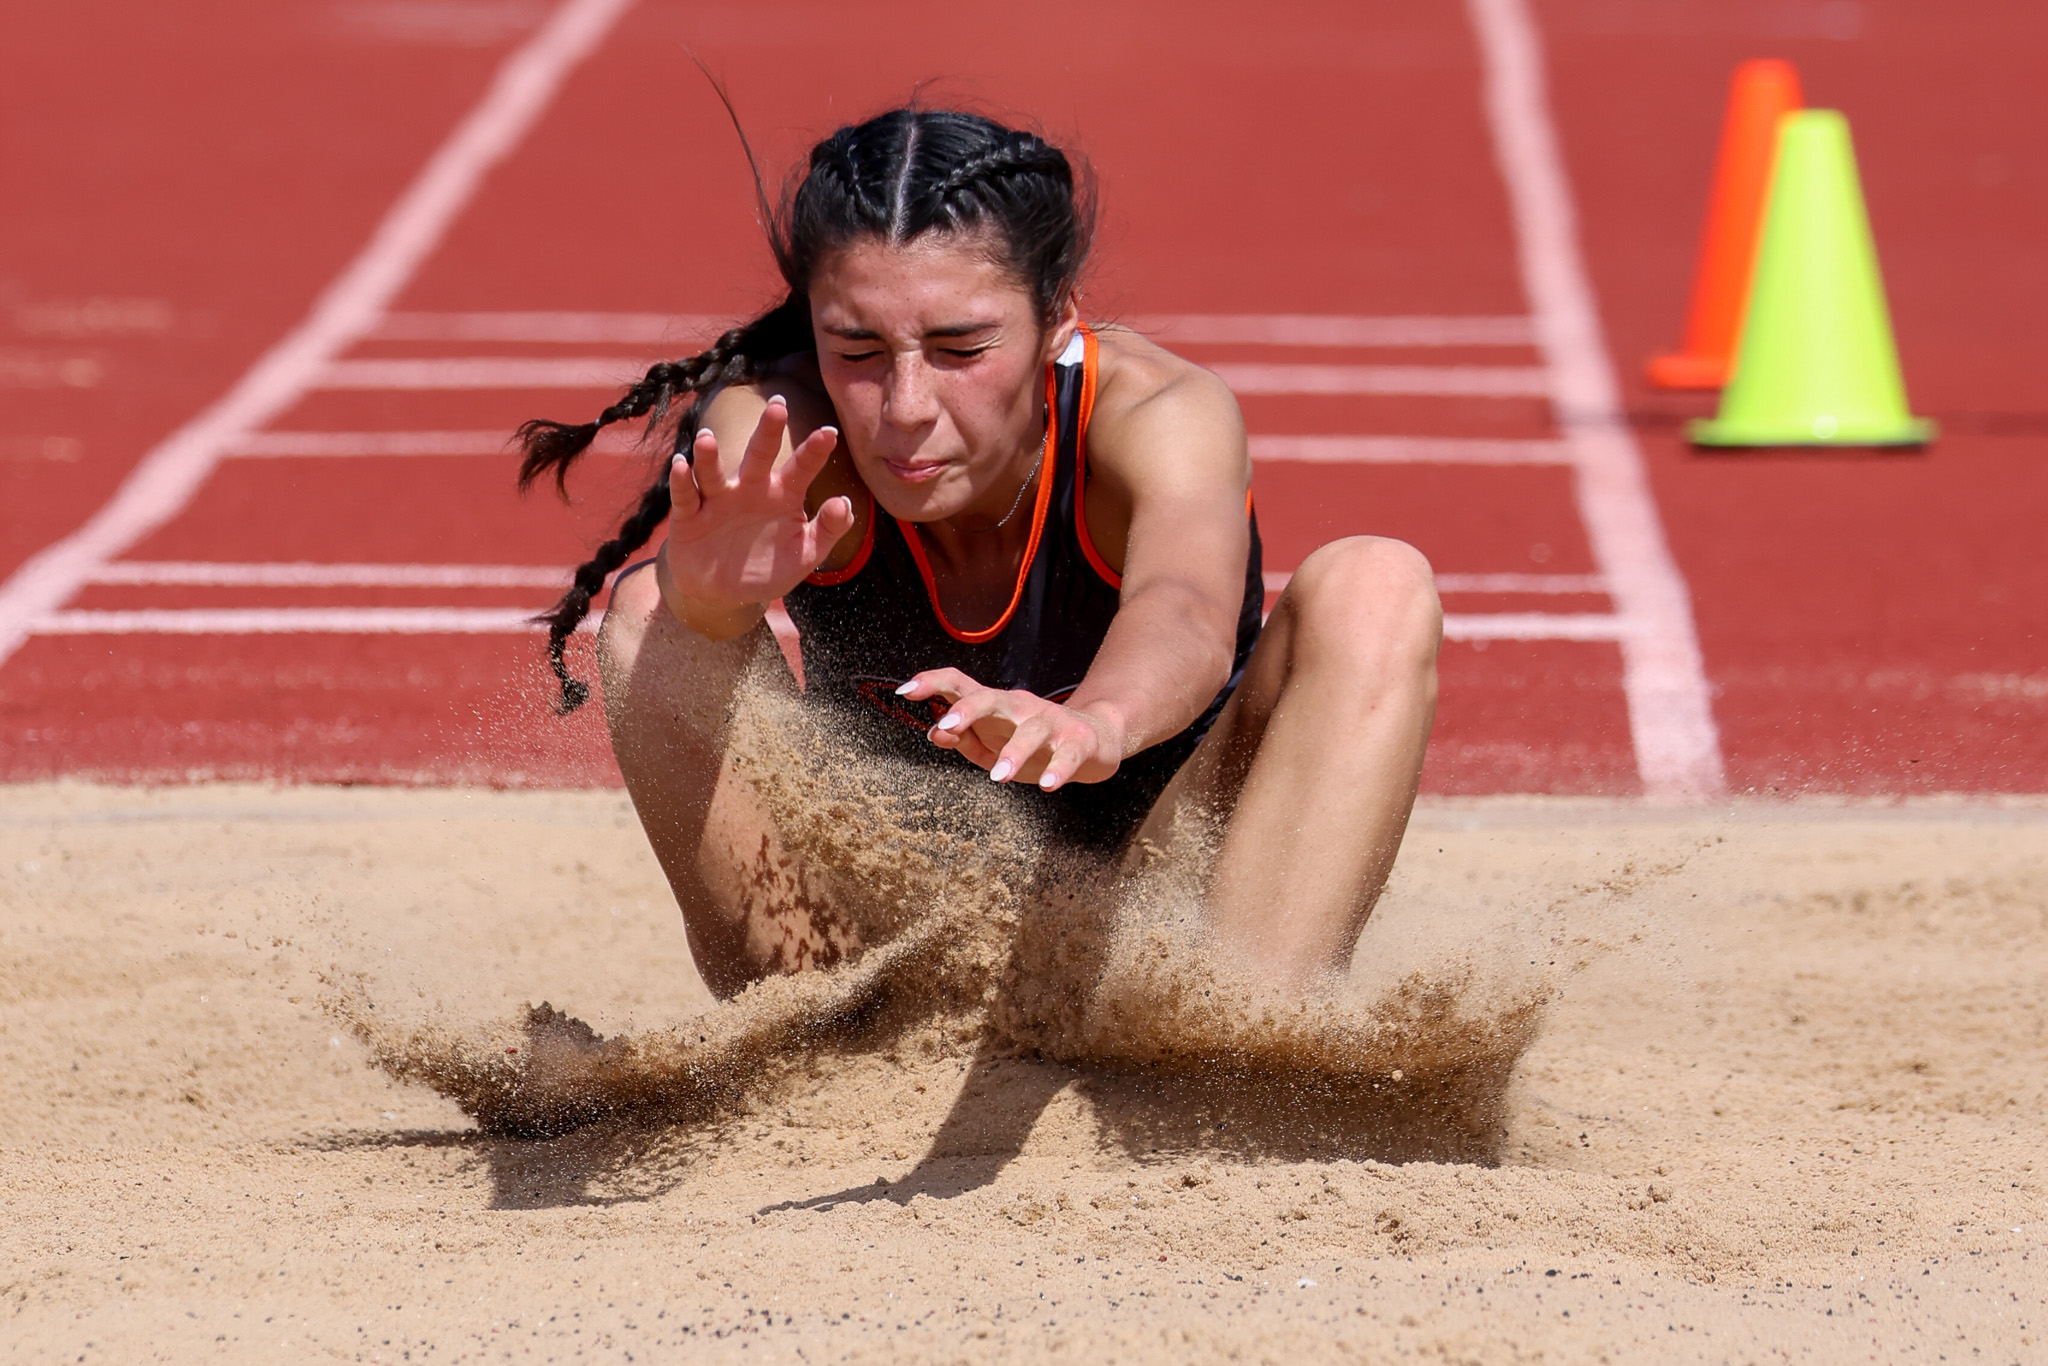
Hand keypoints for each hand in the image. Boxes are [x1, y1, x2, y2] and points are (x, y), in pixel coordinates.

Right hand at [660, 396, 853, 629]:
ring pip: (713, 471)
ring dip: (709, 455)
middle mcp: (750, 489)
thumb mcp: (804, 555)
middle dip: (768, 431)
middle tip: (778, 406)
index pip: (801, 468)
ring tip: (707, 437)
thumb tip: (846, 503)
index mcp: (782, 495)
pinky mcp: (689, 516)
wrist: (724, 594)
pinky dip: (681, 481)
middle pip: (759, 455)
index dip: (815, 451)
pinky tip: (681, 465)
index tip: (830, 433)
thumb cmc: (767, 567)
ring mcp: (718, 499)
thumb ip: (827, 531)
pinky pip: (686, 495)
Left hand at [898, 669, 1125, 790]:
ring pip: (1032, 729)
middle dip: (967, 710)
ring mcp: (1052, 721)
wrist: (1095, 740)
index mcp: (995, 706)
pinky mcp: (1079, 741)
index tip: (904, 691)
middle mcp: (1021, 707)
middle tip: (947, 727)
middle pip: (992, 698)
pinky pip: (1068, 753)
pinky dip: (1058, 769)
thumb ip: (962, 739)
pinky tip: (1048, 784)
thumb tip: (934, 734)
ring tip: (999, 777)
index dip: (931, 682)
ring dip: (1014, 752)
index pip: (960, 683)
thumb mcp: (991, 745)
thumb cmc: (1033, 744)